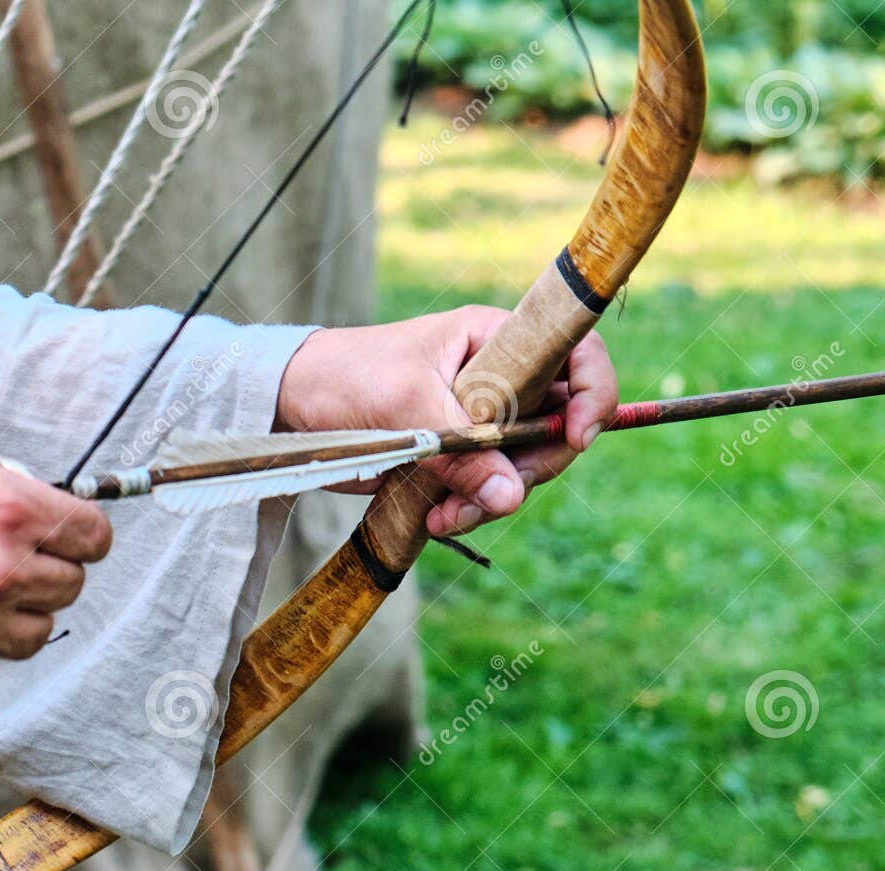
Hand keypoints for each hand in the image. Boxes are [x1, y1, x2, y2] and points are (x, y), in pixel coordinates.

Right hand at [0, 439, 111, 682]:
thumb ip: (8, 483)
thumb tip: (46, 504)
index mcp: (9, 512)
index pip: (95, 538)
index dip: (82, 535)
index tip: (69, 537)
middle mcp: (0, 572)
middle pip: (72, 586)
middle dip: (48, 569)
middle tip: (11, 558)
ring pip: (38, 629)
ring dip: (17, 611)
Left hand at [276, 307, 616, 535]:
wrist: (290, 407)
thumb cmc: (345, 377)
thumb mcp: (407, 408)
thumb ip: (463, 450)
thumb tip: (513, 497)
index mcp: (495, 338)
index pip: (576, 354)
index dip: (593, 394)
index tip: (576, 437)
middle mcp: (498, 377)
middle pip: (558, 426)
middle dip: (532, 468)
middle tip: (495, 493)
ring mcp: (481, 421)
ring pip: (524, 468)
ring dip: (493, 499)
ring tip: (445, 513)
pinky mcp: (457, 458)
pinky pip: (488, 491)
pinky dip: (469, 511)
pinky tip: (434, 518)